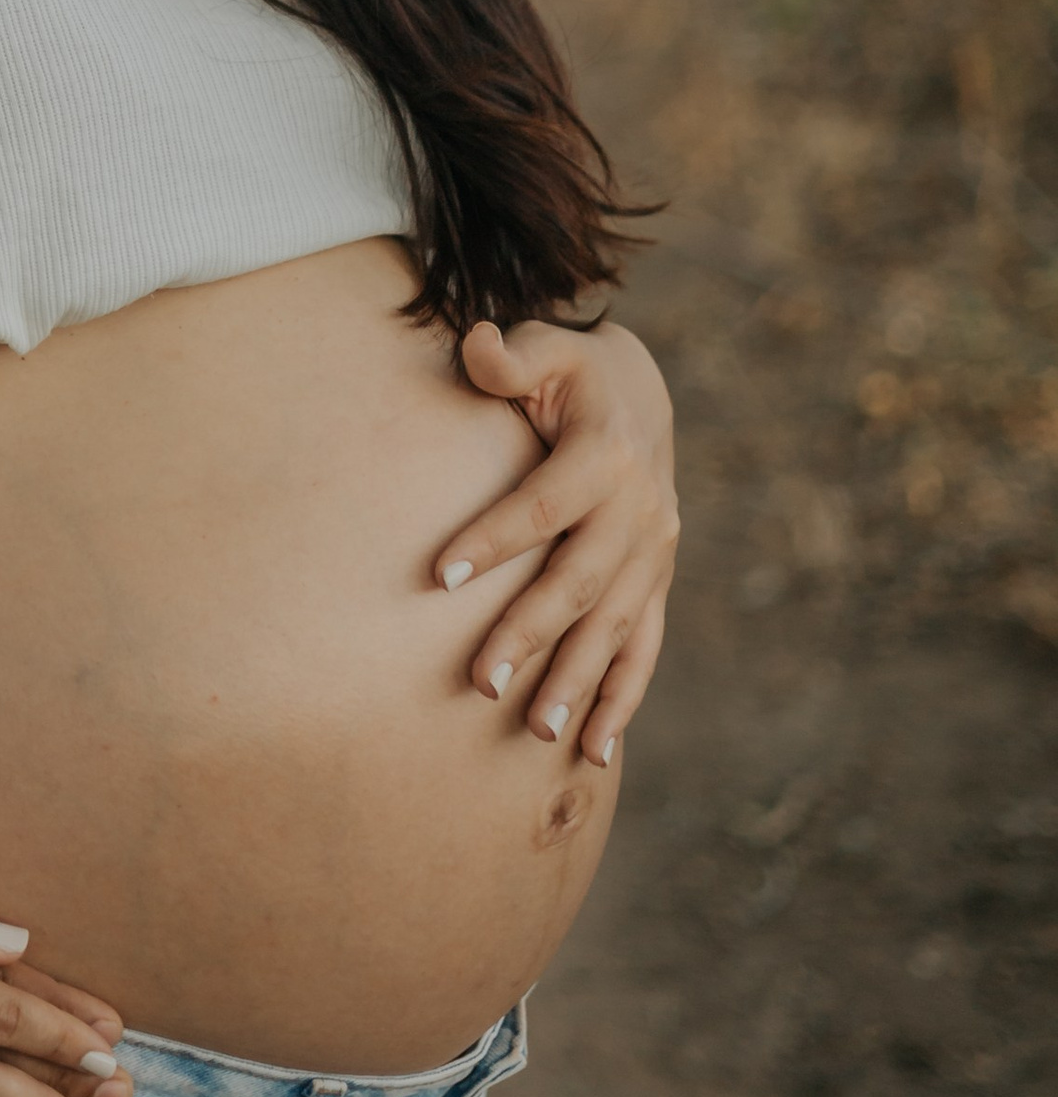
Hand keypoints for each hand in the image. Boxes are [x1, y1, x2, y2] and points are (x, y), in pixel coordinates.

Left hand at [440, 315, 677, 768]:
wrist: (642, 394)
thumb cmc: (571, 373)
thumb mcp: (546, 348)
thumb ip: (509, 355)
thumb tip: (477, 345)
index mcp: (607, 452)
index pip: (543, 504)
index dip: (493, 538)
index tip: (438, 576)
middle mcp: (640, 510)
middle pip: (580, 581)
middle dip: (531, 633)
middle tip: (480, 682)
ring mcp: (655, 553)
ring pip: (615, 626)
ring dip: (577, 680)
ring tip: (535, 730)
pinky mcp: (658, 581)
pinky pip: (644, 647)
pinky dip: (621, 699)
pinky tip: (591, 751)